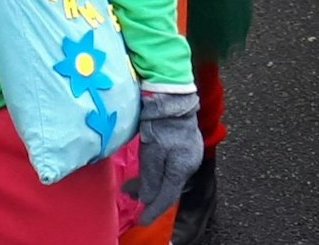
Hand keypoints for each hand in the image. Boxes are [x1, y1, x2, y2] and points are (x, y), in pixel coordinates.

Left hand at [135, 89, 202, 224]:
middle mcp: (190, 164)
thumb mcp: (151, 155)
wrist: (172, 98)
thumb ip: (150, 180)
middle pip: (168, 187)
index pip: (167, 197)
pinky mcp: (187, 144)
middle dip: (148, 194)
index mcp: (182, 168)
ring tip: (132, 182)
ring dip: (151, 181)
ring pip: (169, 175)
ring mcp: (190, 152)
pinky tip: (147, 168)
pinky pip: (171, 165)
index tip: (142, 220)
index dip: (153, 210)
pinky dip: (157, 170)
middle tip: (128, 193)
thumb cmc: (160, 126)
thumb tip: (148, 200)